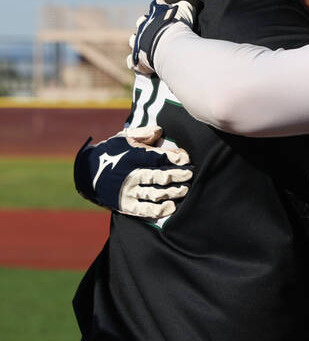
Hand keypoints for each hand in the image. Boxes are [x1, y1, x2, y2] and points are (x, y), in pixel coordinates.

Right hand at [74, 125, 192, 218]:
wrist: (86, 173)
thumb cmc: (112, 152)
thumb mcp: (123, 138)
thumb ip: (142, 134)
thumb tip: (159, 130)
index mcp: (132, 157)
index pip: (157, 157)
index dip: (174, 158)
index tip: (186, 159)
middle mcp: (131, 175)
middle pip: (159, 176)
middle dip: (177, 175)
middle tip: (190, 175)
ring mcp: (128, 191)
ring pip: (154, 193)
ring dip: (172, 192)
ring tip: (184, 190)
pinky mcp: (126, 205)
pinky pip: (145, 210)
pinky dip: (159, 210)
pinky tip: (171, 207)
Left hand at [127, 0, 202, 74]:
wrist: (169, 48)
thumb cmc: (178, 27)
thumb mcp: (186, 9)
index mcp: (155, 13)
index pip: (157, 3)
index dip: (162, 4)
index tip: (166, 5)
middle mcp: (144, 25)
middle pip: (142, 21)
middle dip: (147, 24)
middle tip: (156, 30)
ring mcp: (138, 42)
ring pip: (133, 39)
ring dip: (138, 42)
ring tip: (145, 46)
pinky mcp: (137, 58)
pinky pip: (132, 61)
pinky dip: (135, 62)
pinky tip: (140, 64)